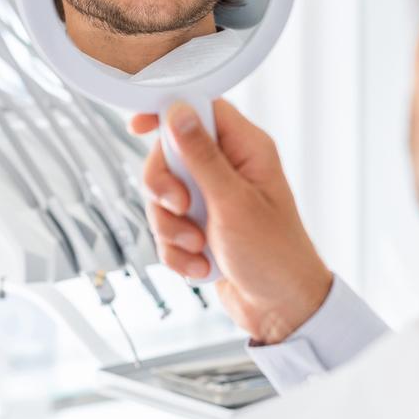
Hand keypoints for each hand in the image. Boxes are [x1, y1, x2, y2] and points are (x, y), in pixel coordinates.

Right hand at [131, 100, 333, 344]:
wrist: (280, 309)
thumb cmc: (274, 255)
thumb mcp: (233, 202)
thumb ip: (202, 156)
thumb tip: (178, 112)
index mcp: (247, 149)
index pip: (201, 108)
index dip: (168, 113)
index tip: (137, 127)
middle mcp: (229, 168)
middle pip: (170, 155)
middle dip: (165, 188)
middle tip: (181, 207)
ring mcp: (213, 198)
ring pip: (163, 196)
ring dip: (173, 228)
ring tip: (198, 247)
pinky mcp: (200, 227)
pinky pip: (168, 228)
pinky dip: (177, 251)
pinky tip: (201, 265)